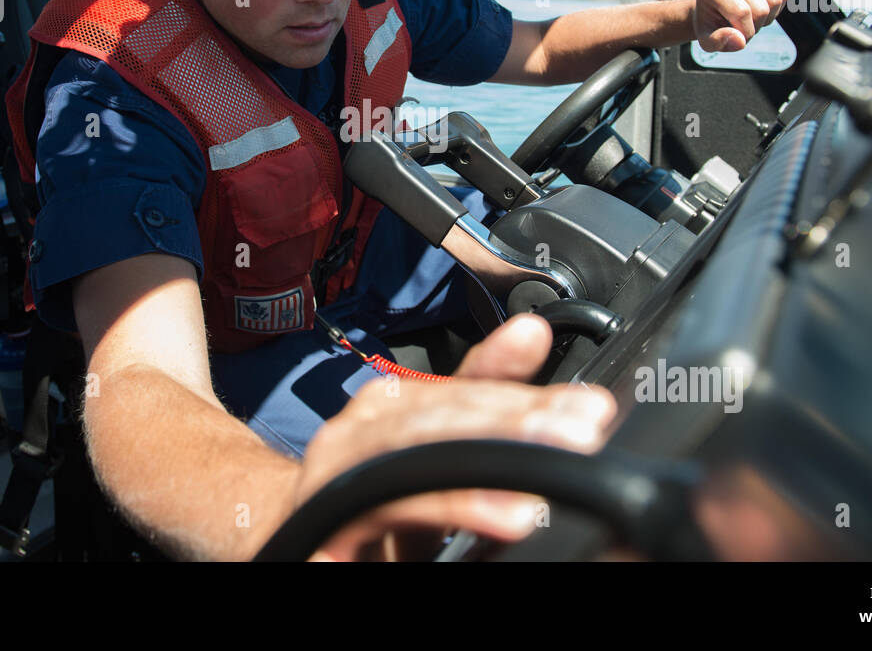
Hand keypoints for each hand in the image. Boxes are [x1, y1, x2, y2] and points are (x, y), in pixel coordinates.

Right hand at [294, 313, 617, 560]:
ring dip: (480, 467)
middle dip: (515, 423)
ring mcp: (336, 473)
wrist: (281, 538)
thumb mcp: (434, 446)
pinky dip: (444, 508)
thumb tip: (534, 333)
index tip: (591, 410)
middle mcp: (360, 430)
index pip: (467, 393)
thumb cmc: (370, 496)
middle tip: (578, 434)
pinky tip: (492, 516)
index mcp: (392, 407)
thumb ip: (483, 397)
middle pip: (442, 417)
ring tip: (539, 487)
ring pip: (410, 455)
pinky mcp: (322, 519)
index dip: (528, 398)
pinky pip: (385, 506)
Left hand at [693, 0, 788, 52]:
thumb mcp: (707, 41)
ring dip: (767, 16)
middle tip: (743, 25)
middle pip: (761, 8)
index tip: (737, 36)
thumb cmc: (710, 24)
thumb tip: (739, 40)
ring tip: (751, 16)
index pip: (742, 12)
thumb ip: (718, 42)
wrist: (712, 7)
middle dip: (756, 26)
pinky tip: (760, 6)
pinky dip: (776, 7)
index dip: (746, 32)